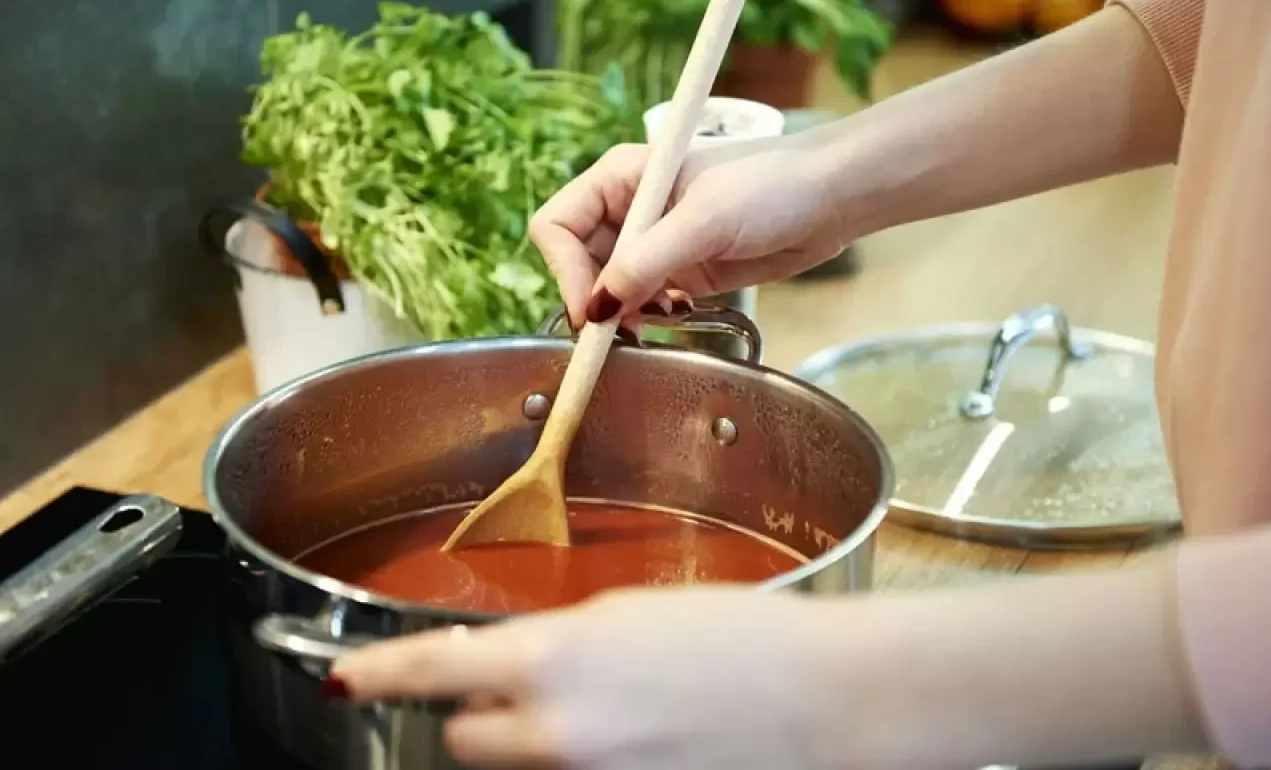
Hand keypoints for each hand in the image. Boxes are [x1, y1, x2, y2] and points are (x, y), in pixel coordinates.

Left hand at [328, 587, 858, 768]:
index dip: (376, 674)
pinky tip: (634, 741)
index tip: (344, 680)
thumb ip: (559, 643)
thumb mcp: (633, 615)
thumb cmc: (744, 639)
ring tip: (600, 716)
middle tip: (528, 689)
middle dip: (482, 716)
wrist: (825, 701)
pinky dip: (582, 765)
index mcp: (555, 657)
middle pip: (465, 740)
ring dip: (532, 745)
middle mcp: (557, 733)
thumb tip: (513, 663)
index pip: (429, 670)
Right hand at [530, 137, 854, 325]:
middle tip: (620, 329)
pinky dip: (648, 317)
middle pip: (576, 263)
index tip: (590, 310)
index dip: (565, 271)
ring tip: (652, 321)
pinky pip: (642, 302)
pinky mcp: (681, 271)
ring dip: (621, 312)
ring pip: (608, 288)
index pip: (558, 226)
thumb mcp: (704, 220)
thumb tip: (596, 308)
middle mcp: (629, 210)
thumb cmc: (771, 186)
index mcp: (620, 179)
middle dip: (593, 299)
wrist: (831, 198)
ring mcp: (655, 243)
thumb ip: (646, 263)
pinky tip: (677, 314)